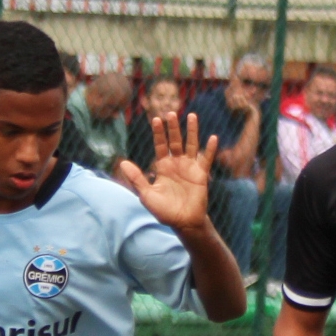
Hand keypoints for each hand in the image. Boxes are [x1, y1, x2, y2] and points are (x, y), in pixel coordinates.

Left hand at [117, 113, 216, 232]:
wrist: (183, 223)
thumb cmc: (164, 211)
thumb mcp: (146, 195)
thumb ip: (136, 178)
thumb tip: (122, 163)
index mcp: (163, 166)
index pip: (160, 145)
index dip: (158, 133)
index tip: (156, 119)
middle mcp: (176, 164)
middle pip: (175, 141)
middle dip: (173, 127)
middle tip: (170, 113)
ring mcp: (190, 168)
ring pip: (191, 145)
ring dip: (192, 131)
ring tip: (192, 115)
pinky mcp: (201, 175)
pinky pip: (206, 159)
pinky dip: (210, 149)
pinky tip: (212, 138)